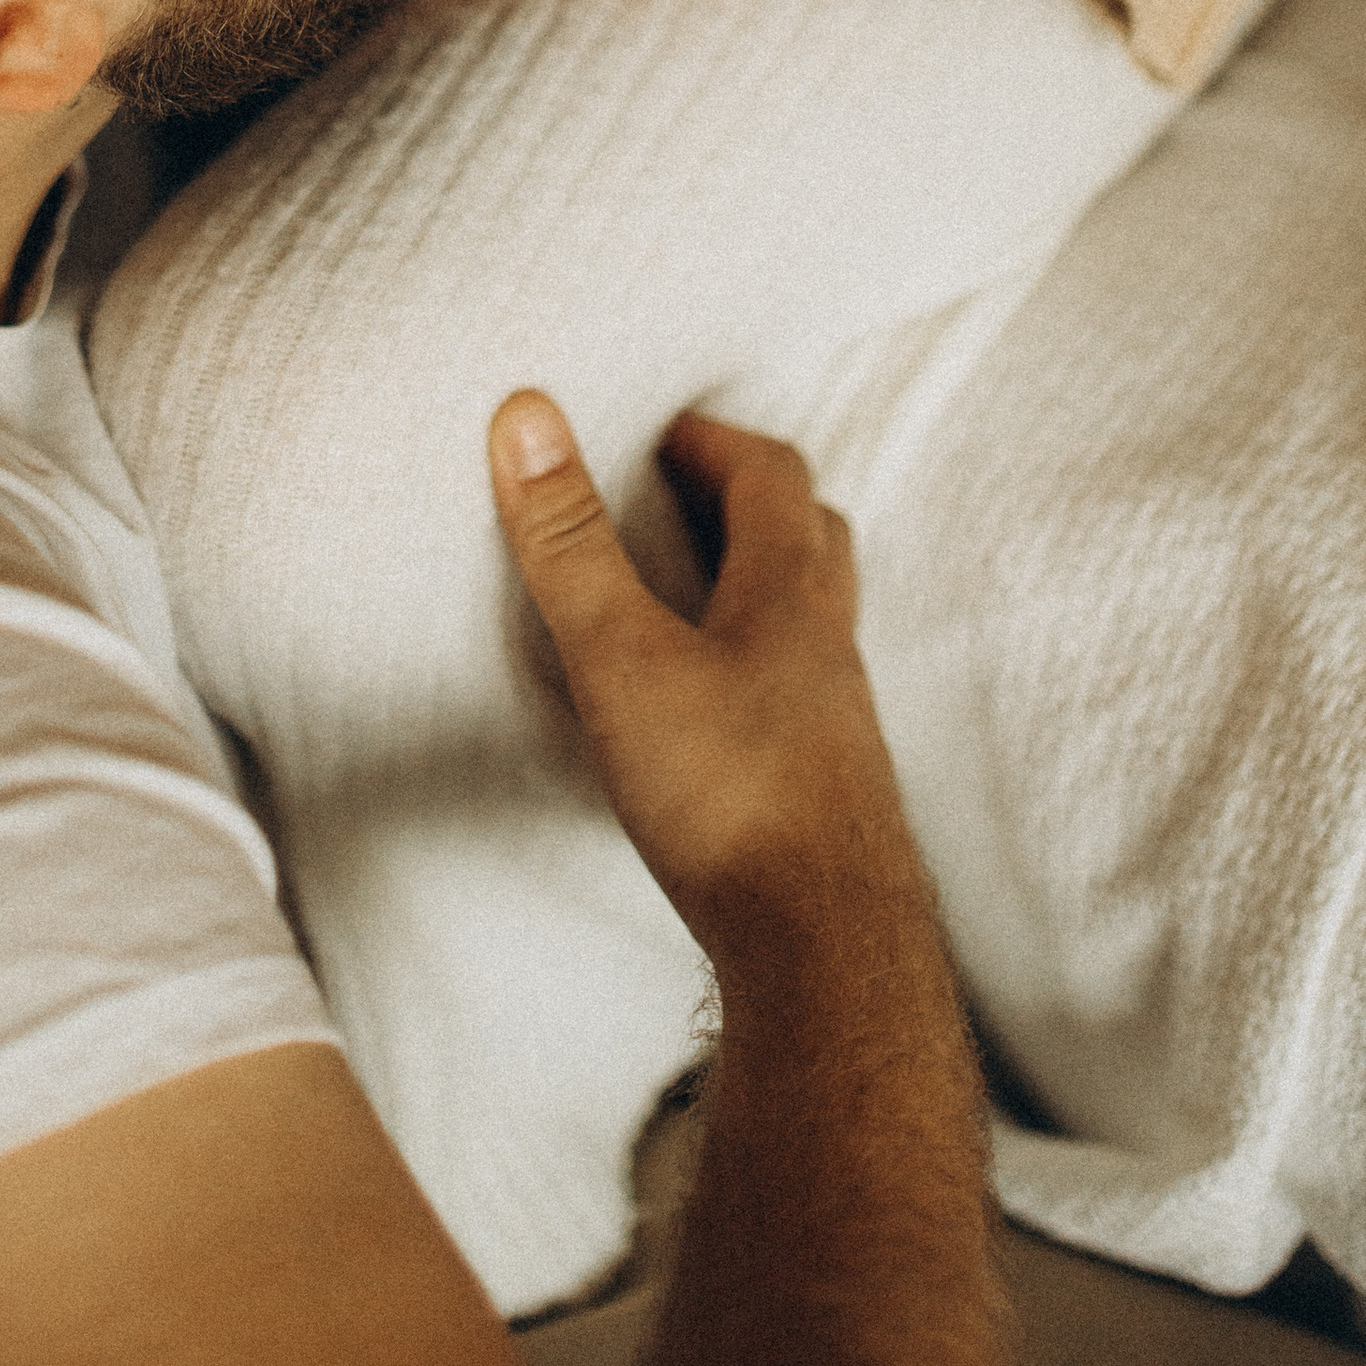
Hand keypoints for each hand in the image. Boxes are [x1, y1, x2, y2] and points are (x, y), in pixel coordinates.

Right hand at [488, 395, 919, 959]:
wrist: (825, 950)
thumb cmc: (730, 792)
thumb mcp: (623, 657)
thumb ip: (572, 543)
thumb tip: (528, 415)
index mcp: (790, 592)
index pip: (771, 473)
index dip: (713, 440)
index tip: (652, 433)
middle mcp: (828, 645)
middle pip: (810, 538)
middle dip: (747, 502)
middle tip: (674, 501)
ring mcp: (837, 722)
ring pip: (810, 622)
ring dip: (755, 589)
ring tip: (682, 598)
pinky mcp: (827, 789)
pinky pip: (796, 698)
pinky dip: (752, 674)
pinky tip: (702, 714)